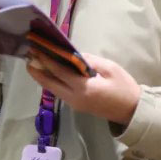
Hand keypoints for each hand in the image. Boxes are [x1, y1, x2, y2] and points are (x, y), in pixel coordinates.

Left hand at [25, 50, 141, 126]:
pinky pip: (59, 92)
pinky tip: (48, 72)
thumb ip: (90, 61)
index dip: (46, 59)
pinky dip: (51, 81)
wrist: (132, 111)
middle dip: (37, 70)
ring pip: (52, 89)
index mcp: (83, 88)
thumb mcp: (110, 69)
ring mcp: (74, 104)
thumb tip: (73, 55)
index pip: (59, 71)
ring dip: (42, 76)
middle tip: (28, 56)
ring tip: (33, 62)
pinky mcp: (76, 105)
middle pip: (49, 84)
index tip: (36, 48)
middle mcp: (74, 98)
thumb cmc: (124, 88)